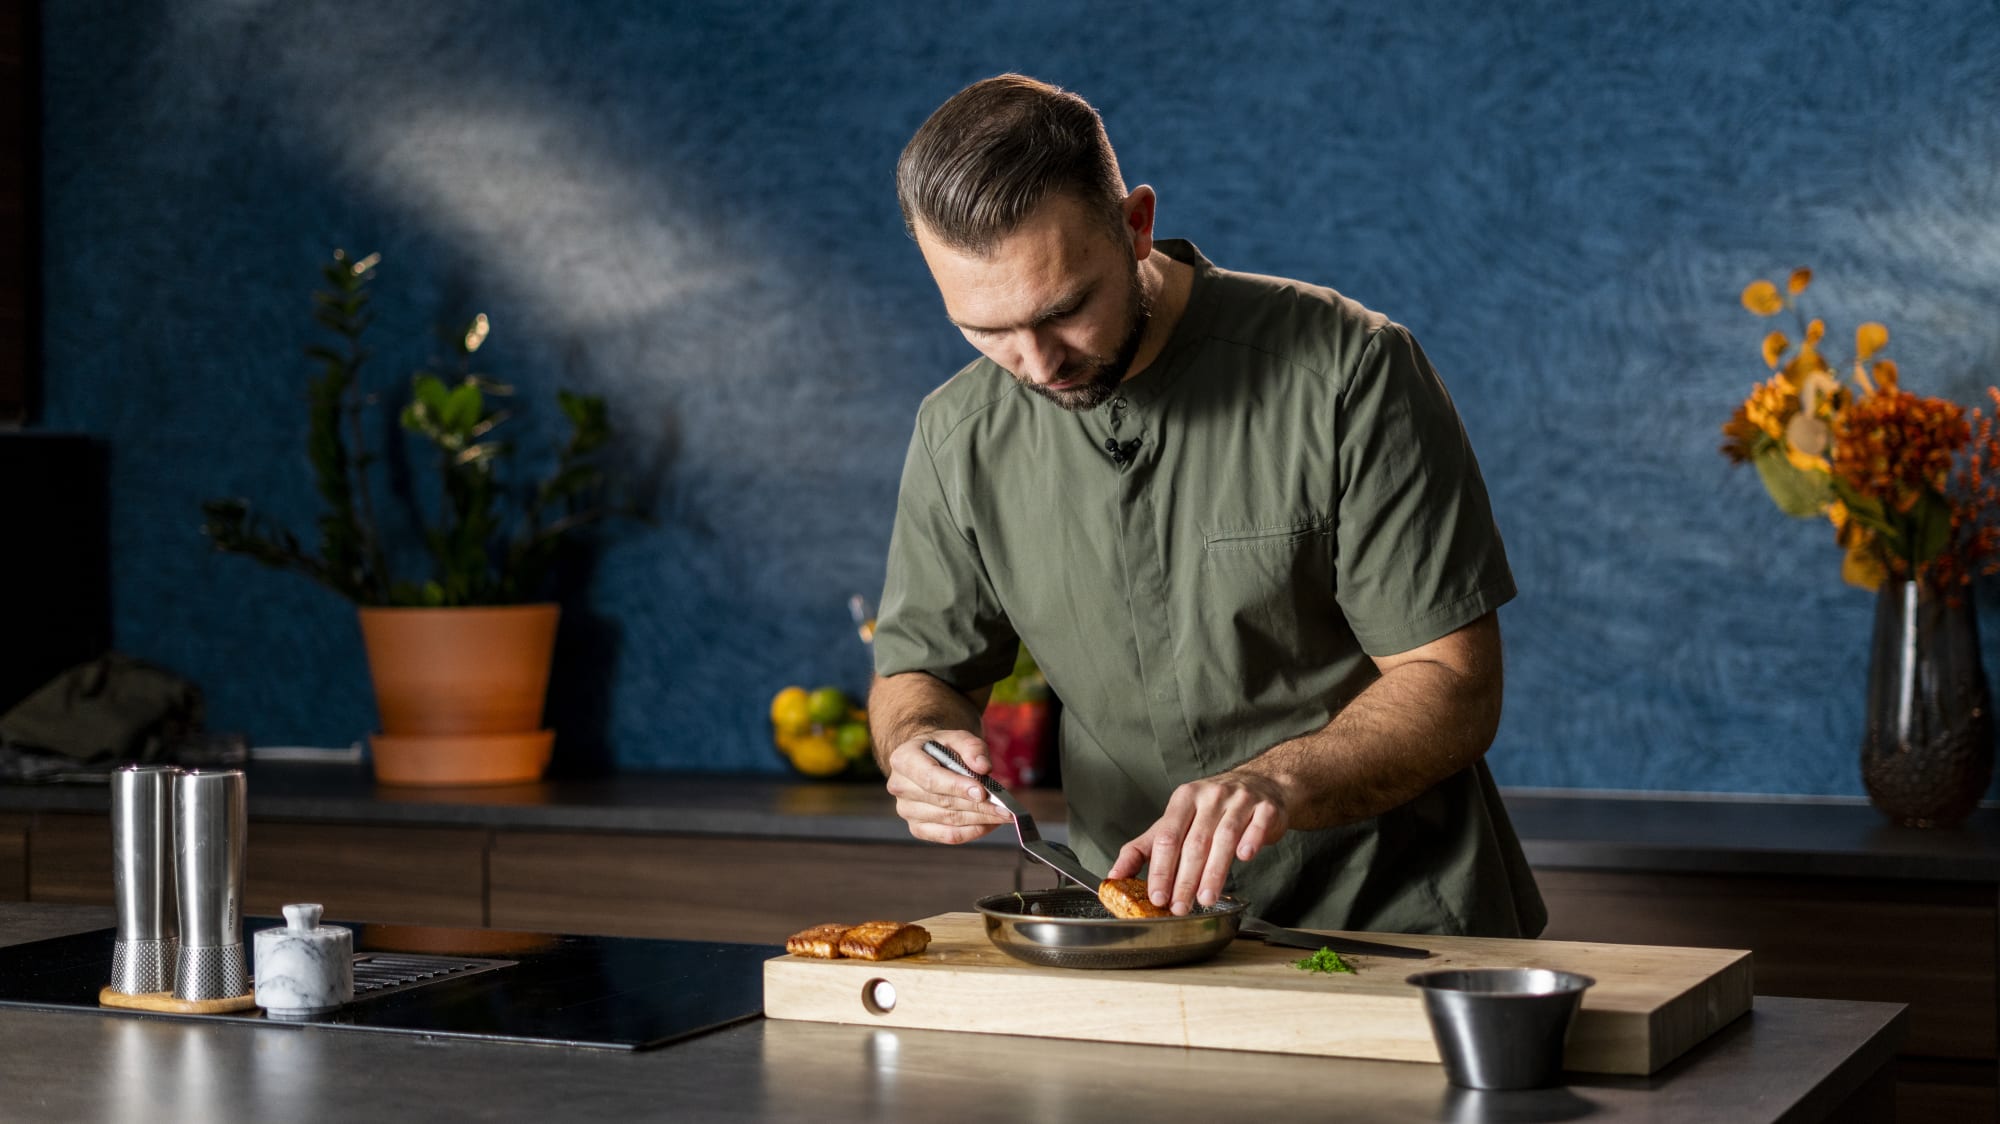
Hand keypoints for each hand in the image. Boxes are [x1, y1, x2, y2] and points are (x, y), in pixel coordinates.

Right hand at [883, 730, 1012, 843]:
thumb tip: (983, 767)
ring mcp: (906, 810)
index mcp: (904, 759)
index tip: (982, 792)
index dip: (956, 787)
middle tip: (1005, 808)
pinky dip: (972, 832)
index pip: (930, 778)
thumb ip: (971, 747)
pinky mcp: (917, 828)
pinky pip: (948, 836)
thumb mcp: (957, 737)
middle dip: (978, 806)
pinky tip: (990, 823)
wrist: (926, 759)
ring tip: (1003, 814)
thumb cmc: (942, 748)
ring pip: (948, 820)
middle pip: (943, 802)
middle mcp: (900, 787)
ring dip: (980, 819)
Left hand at [1105, 771, 1289, 913]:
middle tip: (1179, 907)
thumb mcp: (1175, 822)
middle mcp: (1210, 797)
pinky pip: (1257, 825)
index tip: (1157, 897)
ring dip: (1214, 872)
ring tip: (1205, 899)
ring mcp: (1239, 800)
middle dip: (1185, 879)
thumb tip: (1113, 877)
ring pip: (1224, 838)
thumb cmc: (1211, 810)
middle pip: (1194, 842)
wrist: (1260, 786)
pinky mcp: (1265, 808)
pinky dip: (1250, 841)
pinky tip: (1244, 858)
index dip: (1160, 870)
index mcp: (1183, 800)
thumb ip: (1144, 849)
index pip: (1167, 837)